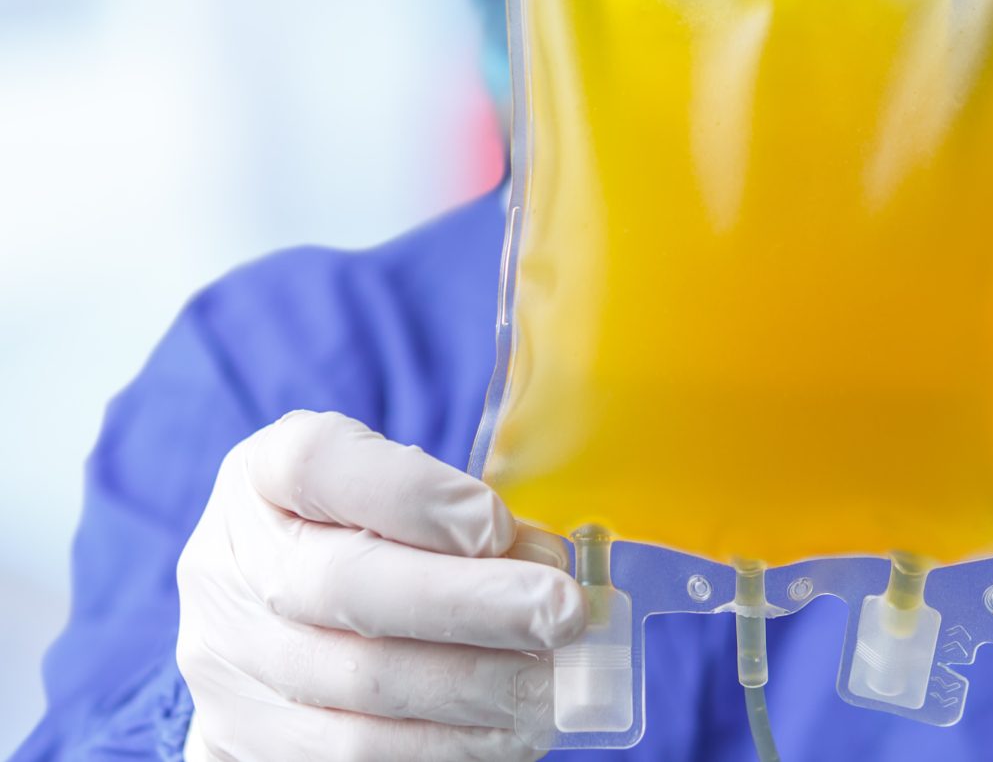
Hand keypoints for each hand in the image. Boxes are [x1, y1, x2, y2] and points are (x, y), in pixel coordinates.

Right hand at [176, 411, 582, 761]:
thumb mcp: (392, 487)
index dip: (411, 494)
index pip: (317, 463)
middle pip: (343, 583)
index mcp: (263, 475)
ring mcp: (226, 656)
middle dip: (470, 603)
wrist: (269, 625)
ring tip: (550, 681)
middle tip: (561, 613)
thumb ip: (455, 510)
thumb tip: (540, 561)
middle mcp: (227, 563)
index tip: (496, 525)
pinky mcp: (241, 735)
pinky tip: (509, 731)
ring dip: (471, 684)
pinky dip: (443, 743)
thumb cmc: (358, 536)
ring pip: (355, 680)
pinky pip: (351, 752)